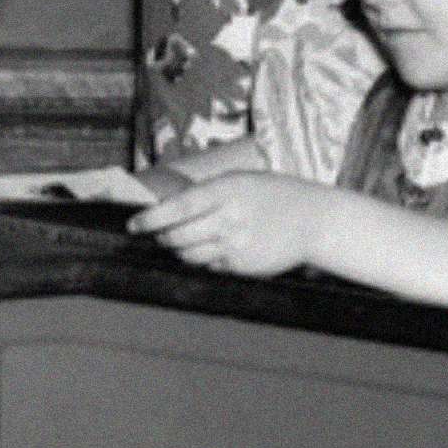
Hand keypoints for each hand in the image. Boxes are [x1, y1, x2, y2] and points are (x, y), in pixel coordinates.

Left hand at [129, 173, 324, 276]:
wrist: (314, 220)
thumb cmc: (275, 194)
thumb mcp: (241, 181)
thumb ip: (208, 193)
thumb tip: (171, 206)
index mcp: (226, 191)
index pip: (178, 207)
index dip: (151, 218)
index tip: (133, 224)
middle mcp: (228, 219)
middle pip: (177, 237)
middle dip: (161, 237)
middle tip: (158, 234)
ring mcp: (235, 246)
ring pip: (189, 256)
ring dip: (179, 250)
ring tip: (182, 241)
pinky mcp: (241, 266)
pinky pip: (209, 266)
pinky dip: (204, 259)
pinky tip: (216, 248)